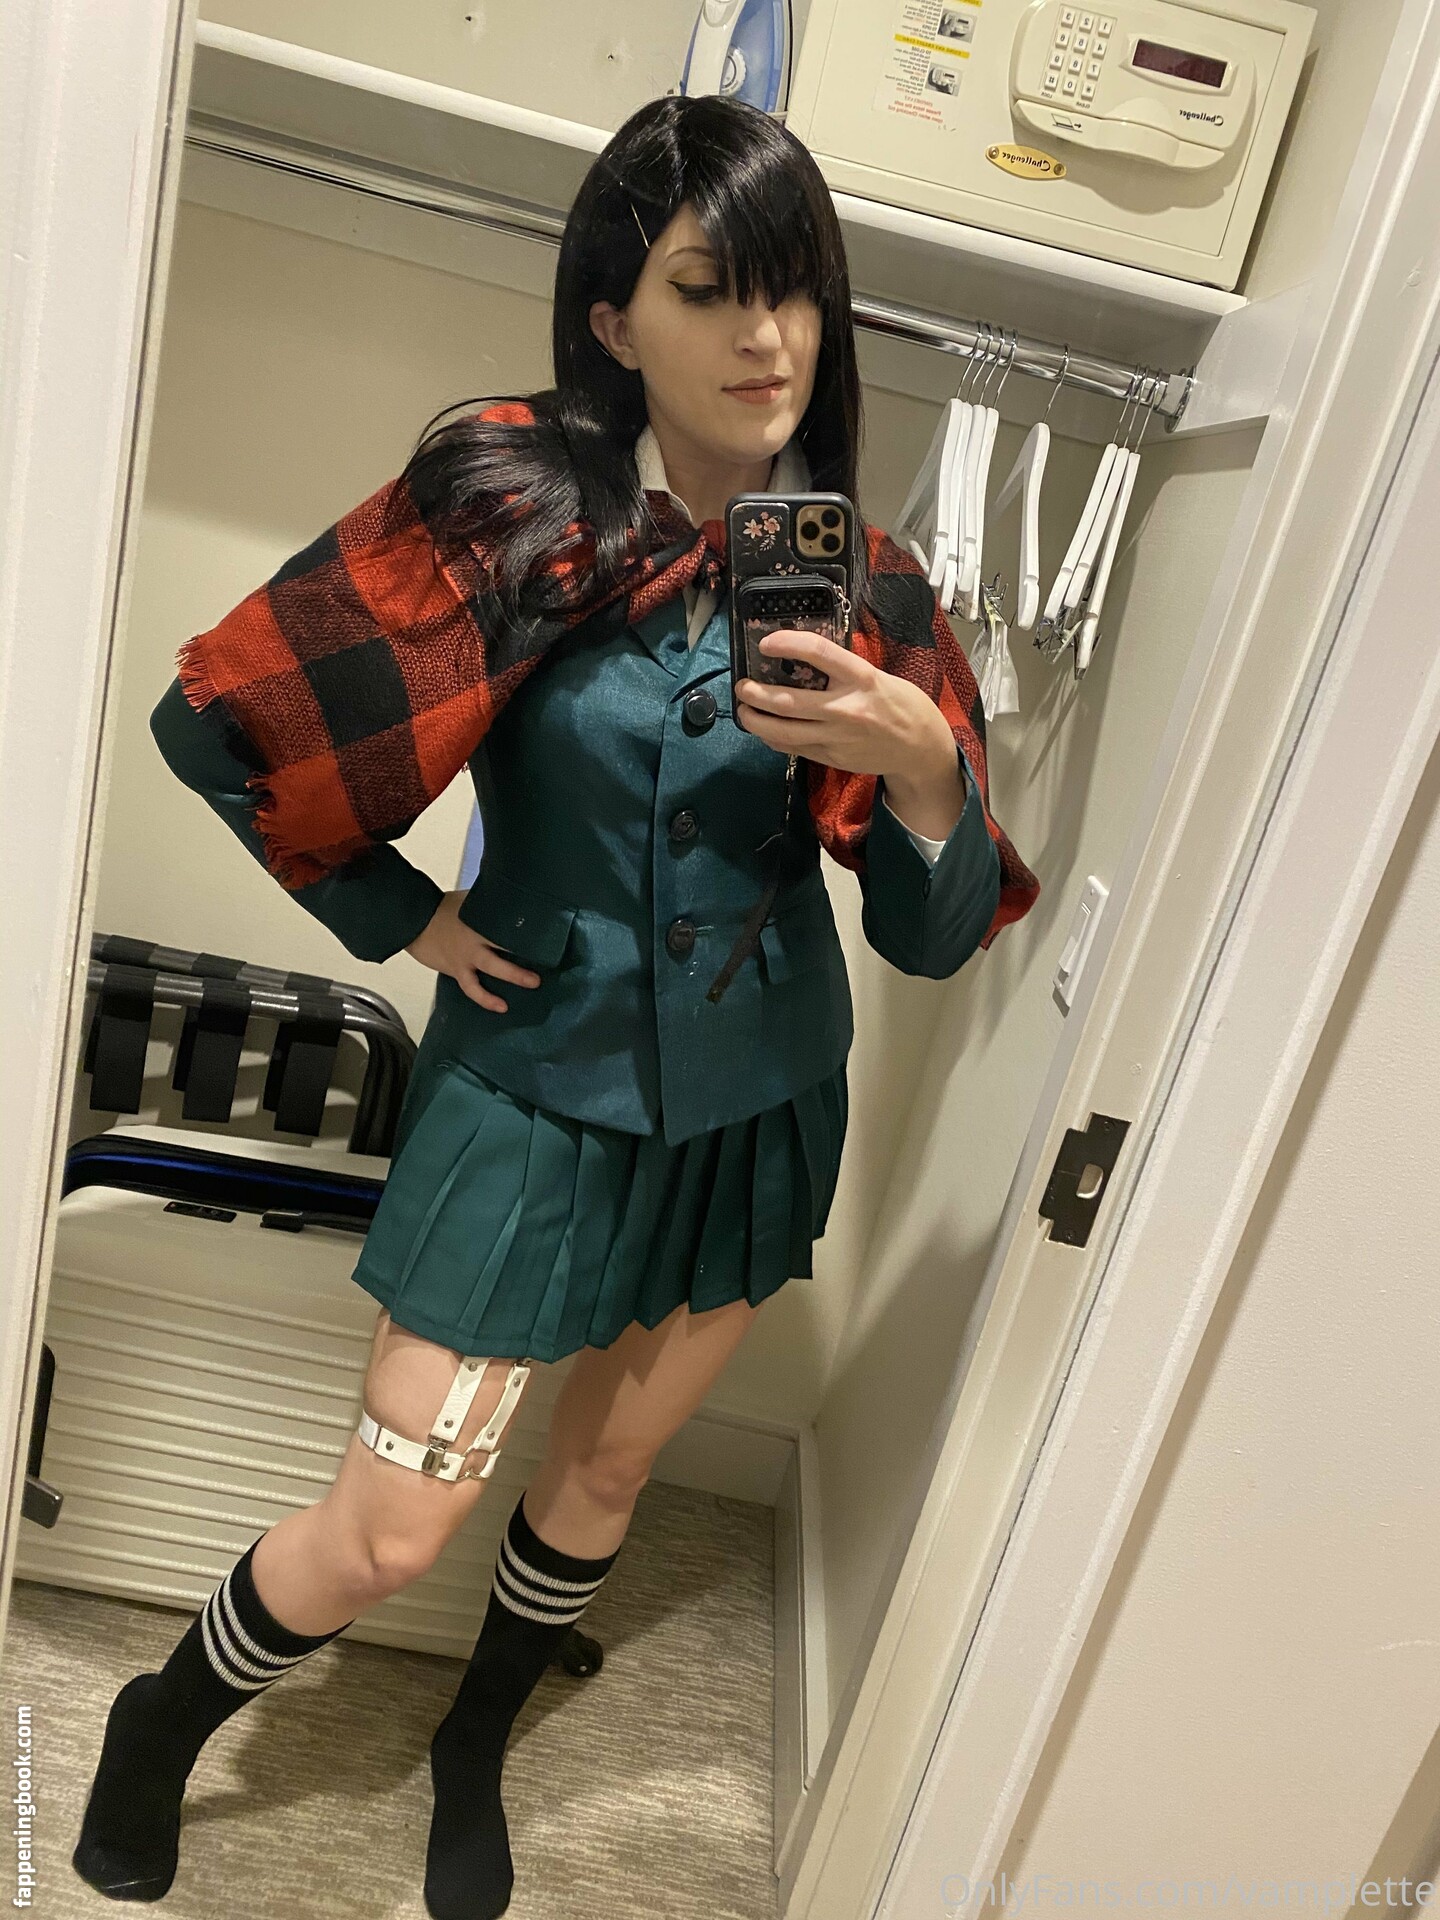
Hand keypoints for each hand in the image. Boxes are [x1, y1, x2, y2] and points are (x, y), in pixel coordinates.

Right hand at [404, 890, 541, 1013]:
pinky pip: (473, 989)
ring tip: (533, 983)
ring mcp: (467, 956)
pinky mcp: (458, 970)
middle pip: (506, 944)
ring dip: (514, 976)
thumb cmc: (441, 909)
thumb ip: (489, 903)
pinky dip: (487, 999)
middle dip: (529, 950)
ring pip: (493, 968)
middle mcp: (476, 937)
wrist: (413, 922)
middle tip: (550, 956)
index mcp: (480, 918)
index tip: (549, 928)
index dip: (530, 925)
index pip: (509, 921)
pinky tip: (501, 1006)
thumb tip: (510, 898)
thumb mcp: (469, 900)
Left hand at [735, 629, 954, 784]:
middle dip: (756, 694)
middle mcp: (847, 708)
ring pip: (784, 731)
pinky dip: (773, 738)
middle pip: (789, 701)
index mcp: (862, 678)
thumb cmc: (900, 705)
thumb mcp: (878, 677)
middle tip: (742, 686)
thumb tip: (803, 658)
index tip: (766, 643)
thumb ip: (843, 671)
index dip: (788, 644)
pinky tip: (764, 729)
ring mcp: (838, 737)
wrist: (920, 748)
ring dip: (755, 720)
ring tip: (744, 709)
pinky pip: (794, 748)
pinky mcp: (832, 758)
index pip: (819, 653)